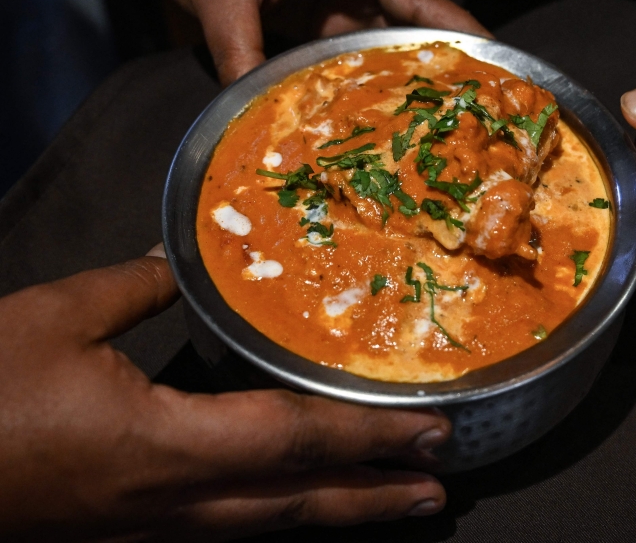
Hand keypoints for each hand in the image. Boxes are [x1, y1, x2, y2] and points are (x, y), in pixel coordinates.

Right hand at [0, 247, 450, 540]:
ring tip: (392, 506)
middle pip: (294, 503)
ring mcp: (143, 533)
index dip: (368, 436)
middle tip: (440, 488)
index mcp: (162, 445)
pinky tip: (290, 510)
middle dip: (372, 496)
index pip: (294, 440)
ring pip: (261, 527)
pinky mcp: (119, 539)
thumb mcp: (58, 318)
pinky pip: (219, 532)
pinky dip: (274, 520)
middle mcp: (167, 504)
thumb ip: (138, 285)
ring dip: (334, 515)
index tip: (429, 431)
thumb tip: (186, 259)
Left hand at [155, 0, 520, 84]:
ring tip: (461, 93)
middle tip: (493, 65)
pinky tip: (404, 102)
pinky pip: (367, 44)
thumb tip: (253, 104)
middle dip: (456, 24)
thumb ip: (239, 47)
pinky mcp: (329, 19)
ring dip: (427, 54)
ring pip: (398, 23)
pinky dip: (386, 70)